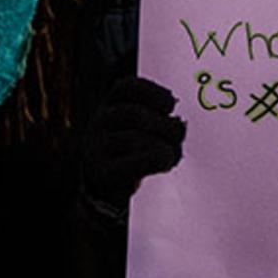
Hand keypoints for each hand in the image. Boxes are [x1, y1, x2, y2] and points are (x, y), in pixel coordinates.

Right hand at [82, 76, 186, 206]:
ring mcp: (97, 147)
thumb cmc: (136, 153)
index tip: (172, 105)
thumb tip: (181, 126)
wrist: (108, 189)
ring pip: (132, 138)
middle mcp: (100, 122)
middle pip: (132, 114)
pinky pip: (131, 165)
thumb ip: (161, 120)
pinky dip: (154, 161)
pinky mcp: (102, 172)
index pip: (127, 88)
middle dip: (164, 124)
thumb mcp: (146, 128)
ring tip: (172, 152)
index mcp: (111, 104)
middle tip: (179, 134)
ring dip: (160, 144)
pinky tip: (164, 163)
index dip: (153, 92)